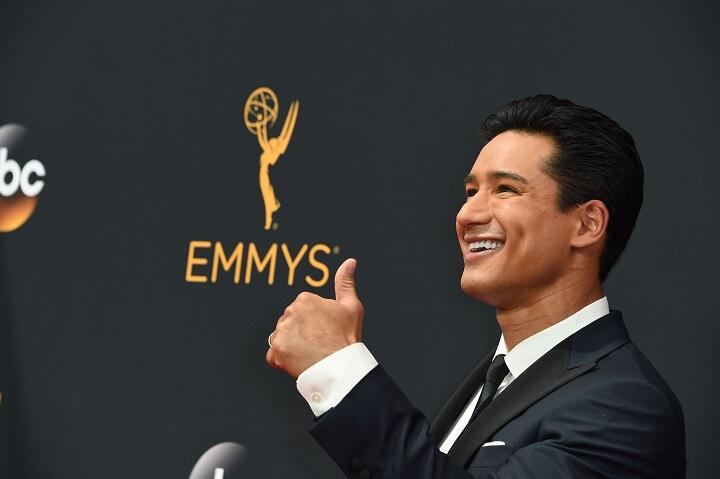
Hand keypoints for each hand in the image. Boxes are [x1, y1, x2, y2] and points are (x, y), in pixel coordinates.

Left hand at [266, 258, 363, 378]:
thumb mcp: (351, 306)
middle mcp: (289, 313)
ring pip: (281, 338)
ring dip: (291, 345)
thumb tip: (350, 261)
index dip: (314, 322)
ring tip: (309, 353)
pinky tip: (298, 361)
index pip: (302, 310)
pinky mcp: (275, 352)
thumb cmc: (347, 338)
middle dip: (300, 332)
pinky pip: (274, 355)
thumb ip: (345, 281)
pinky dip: (283, 360)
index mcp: (304, 299)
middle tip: (318, 343)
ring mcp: (280, 333)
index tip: (324, 331)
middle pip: (290, 323)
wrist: (341, 367)